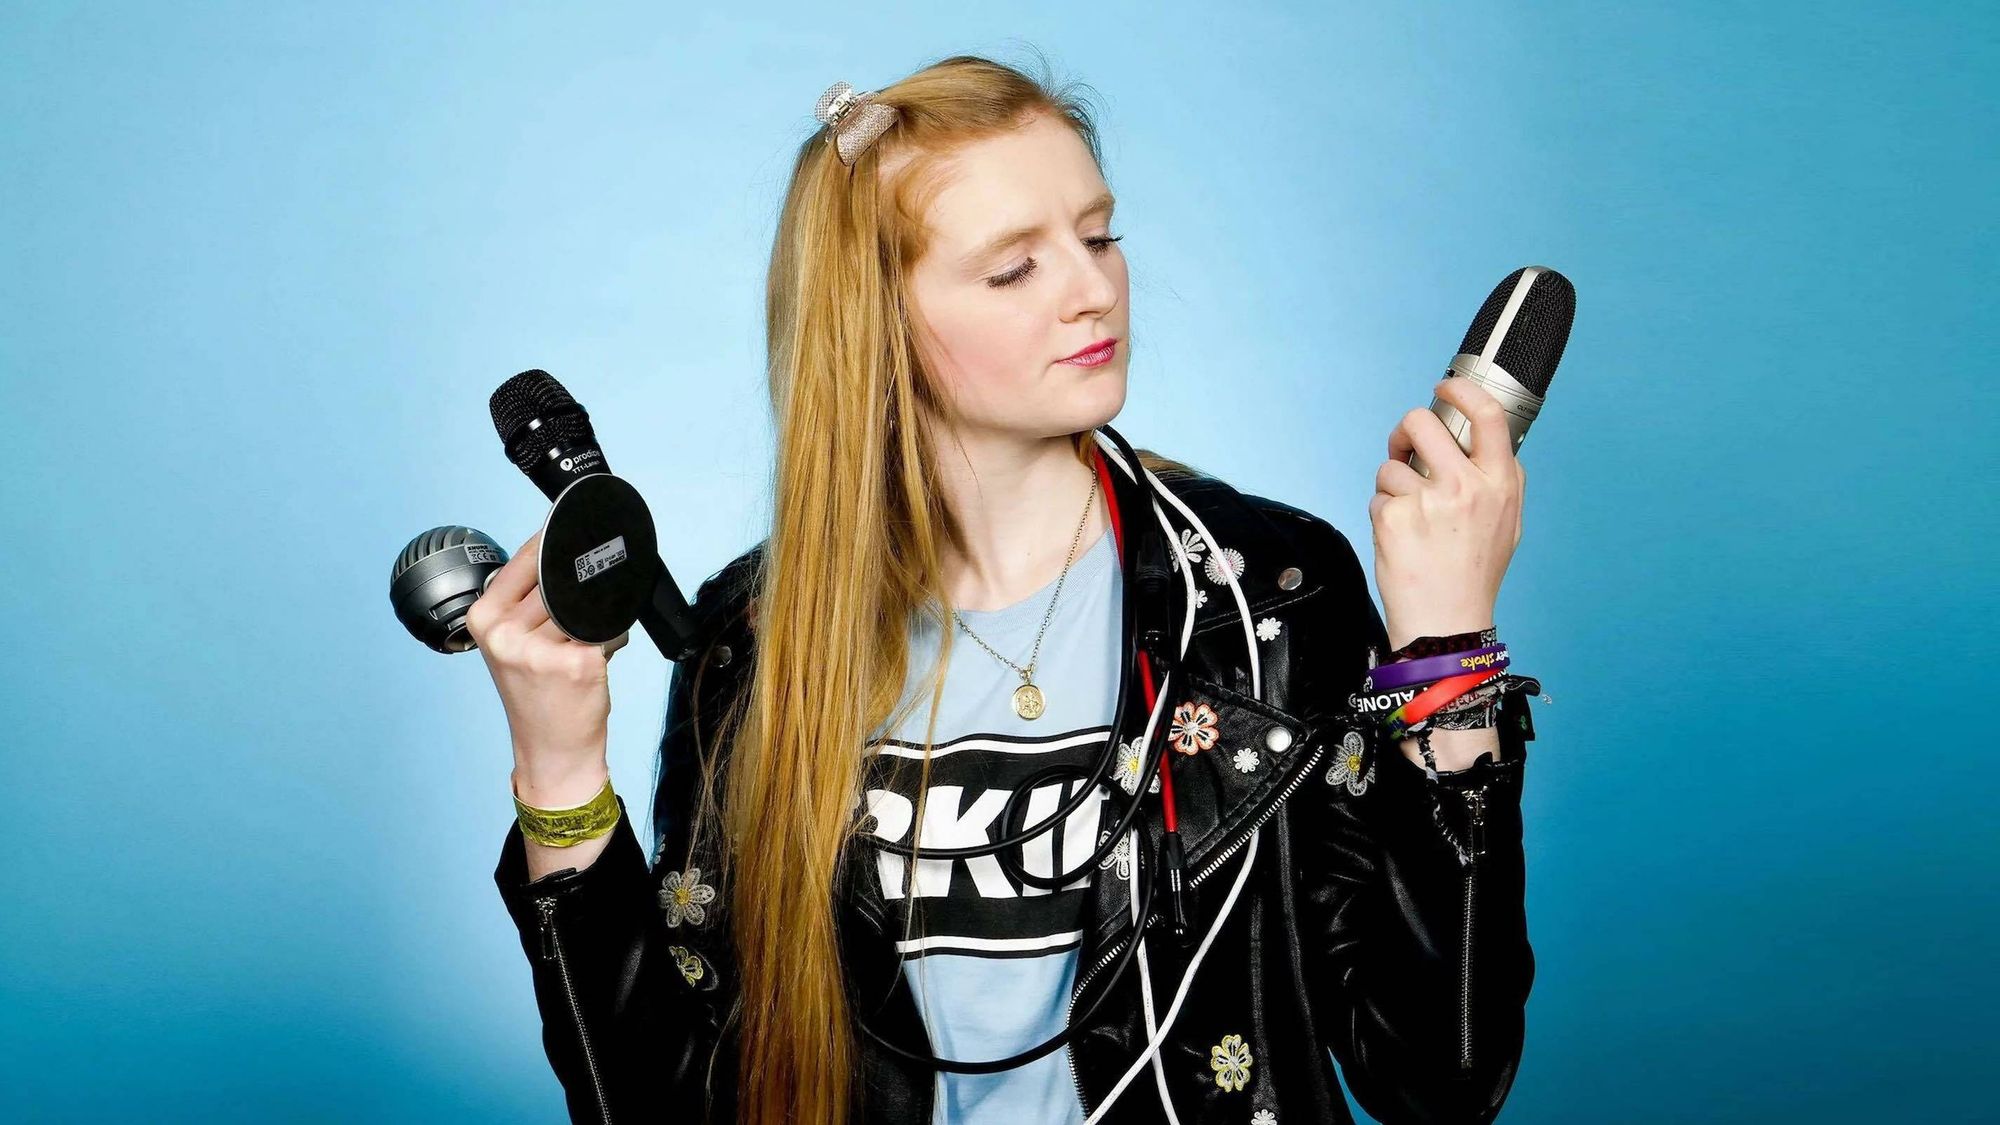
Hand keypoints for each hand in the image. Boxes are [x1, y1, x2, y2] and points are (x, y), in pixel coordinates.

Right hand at [463, 528, 626, 804]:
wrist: (551, 749)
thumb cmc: (537, 694)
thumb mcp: (513, 643)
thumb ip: (528, 601)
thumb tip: (566, 554)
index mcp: (485, 618)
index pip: (528, 557)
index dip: (555, 544)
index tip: (575, 537)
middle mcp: (506, 633)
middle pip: (559, 579)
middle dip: (578, 590)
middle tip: (574, 622)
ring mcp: (540, 649)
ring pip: (586, 602)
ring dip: (598, 615)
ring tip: (582, 643)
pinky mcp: (576, 663)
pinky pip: (607, 626)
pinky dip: (614, 635)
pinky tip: (599, 655)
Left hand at [1369, 376, 1525, 651]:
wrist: (1446, 622)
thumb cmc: (1473, 576)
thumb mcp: (1508, 524)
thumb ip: (1500, 479)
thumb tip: (1487, 442)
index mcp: (1499, 483)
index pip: (1488, 415)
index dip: (1461, 390)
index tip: (1445, 387)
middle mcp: (1466, 486)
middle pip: (1423, 422)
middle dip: (1406, 430)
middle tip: (1403, 446)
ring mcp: (1427, 500)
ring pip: (1393, 463)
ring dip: (1393, 484)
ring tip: (1410, 517)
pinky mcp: (1393, 515)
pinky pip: (1378, 494)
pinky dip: (1382, 511)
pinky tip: (1400, 537)